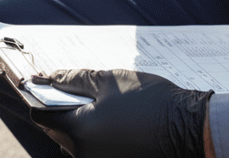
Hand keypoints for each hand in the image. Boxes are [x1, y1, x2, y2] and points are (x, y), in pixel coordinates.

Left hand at [30, 69, 211, 157]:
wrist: (189, 128)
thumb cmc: (150, 101)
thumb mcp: (109, 81)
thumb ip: (74, 80)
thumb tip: (50, 78)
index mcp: (78, 131)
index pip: (41, 115)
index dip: (39, 97)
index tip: (41, 85)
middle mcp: (83, 154)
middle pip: (57, 131)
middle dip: (62, 110)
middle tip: (76, 91)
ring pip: (75, 143)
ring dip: (79, 125)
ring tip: (100, 106)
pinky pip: (93, 151)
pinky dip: (96, 137)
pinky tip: (112, 122)